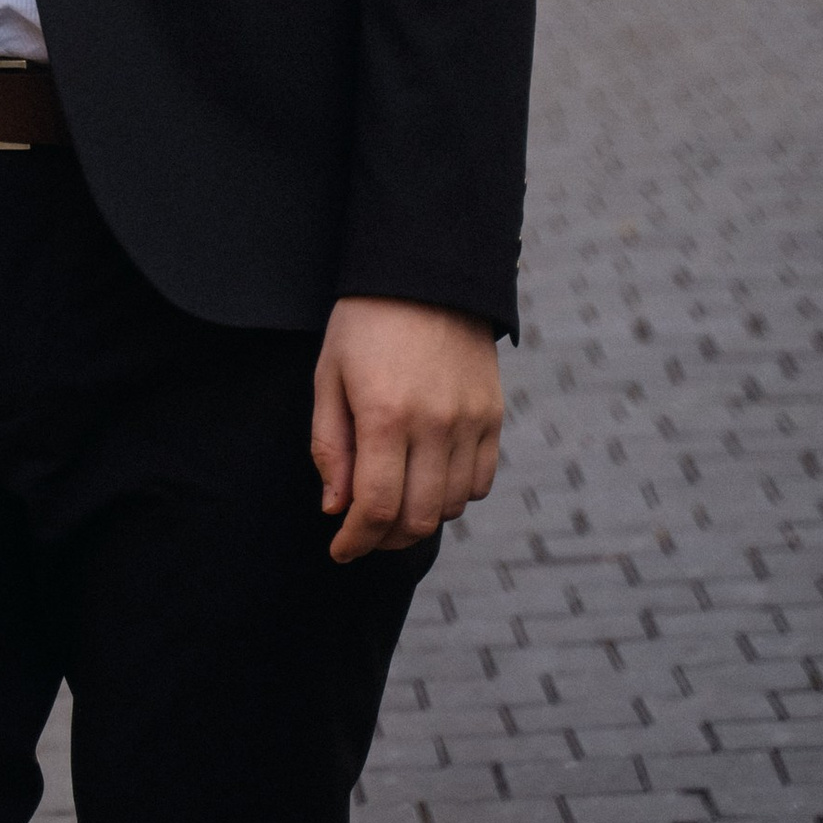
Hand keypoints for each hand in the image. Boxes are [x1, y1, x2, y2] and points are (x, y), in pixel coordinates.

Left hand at [311, 295, 502, 563]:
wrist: (424, 272)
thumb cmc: (364, 324)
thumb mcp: (329, 376)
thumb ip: (330, 446)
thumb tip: (336, 509)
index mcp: (385, 414)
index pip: (376, 507)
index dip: (356, 540)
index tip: (340, 550)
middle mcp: (434, 424)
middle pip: (418, 519)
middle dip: (386, 539)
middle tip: (364, 533)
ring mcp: (470, 421)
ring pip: (451, 506)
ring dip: (420, 518)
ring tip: (394, 503)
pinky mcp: (493, 416)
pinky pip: (480, 482)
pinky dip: (454, 495)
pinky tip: (429, 479)